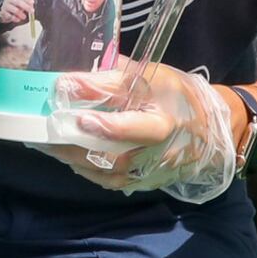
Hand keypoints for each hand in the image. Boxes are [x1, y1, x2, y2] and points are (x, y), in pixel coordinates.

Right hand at [0, 0, 35, 27]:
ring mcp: (6, 5)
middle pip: (18, 2)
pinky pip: (10, 16)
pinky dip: (15, 18)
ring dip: (21, 14)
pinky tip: (18, 19)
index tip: (32, 2)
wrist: (5, 10)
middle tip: (32, 11)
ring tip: (24, 17)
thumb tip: (32, 3)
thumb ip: (27, 2)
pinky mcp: (3, 12)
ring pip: (15, 10)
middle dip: (26, 7)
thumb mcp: (21, 2)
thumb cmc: (14, 5)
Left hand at [37, 61, 240, 204]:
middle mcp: (159, 153)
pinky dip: (86, 169)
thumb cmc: (177, 95)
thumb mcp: (151, 76)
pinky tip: (67, 155)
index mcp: (164, 122)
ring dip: (74, 158)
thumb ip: (111, 79)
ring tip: (48, 142)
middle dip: (76, 145)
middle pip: (113, 156)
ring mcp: (151, 172)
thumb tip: (70, 81)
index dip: (106, 125)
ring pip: (107, 172)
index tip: (78, 116)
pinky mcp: (144, 182)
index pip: (134, 127)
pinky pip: (110, 181)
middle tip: (47, 131)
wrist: (209, 128)